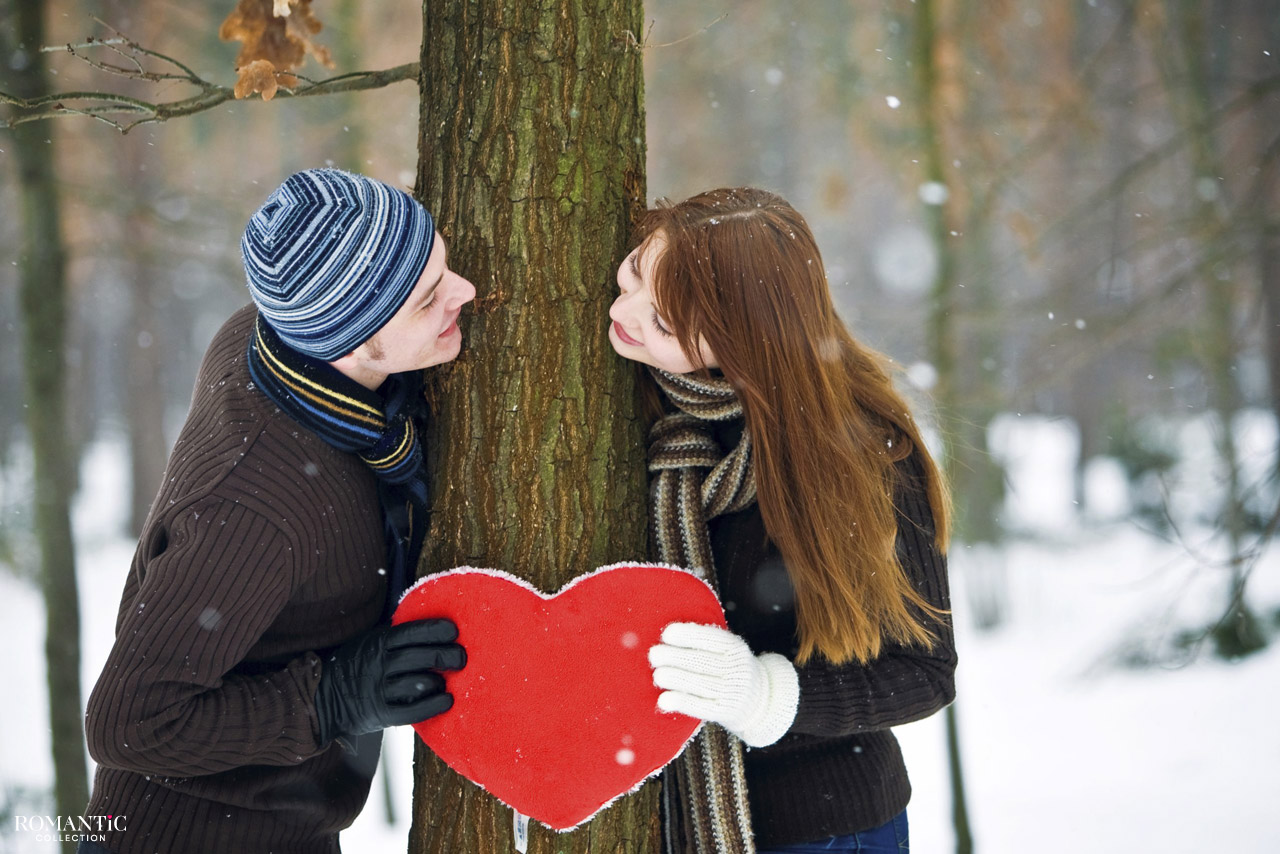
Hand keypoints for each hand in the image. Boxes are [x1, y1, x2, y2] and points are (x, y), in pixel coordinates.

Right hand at [314, 619, 465, 744]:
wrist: (324, 697)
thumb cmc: (357, 665)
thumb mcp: (371, 641)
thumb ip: (397, 636)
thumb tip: (434, 626)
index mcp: (380, 642)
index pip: (414, 632)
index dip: (438, 630)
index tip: (454, 632)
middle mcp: (380, 663)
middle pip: (423, 657)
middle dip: (448, 656)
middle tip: (460, 658)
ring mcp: (380, 688)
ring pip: (420, 682)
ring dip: (439, 682)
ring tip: (444, 682)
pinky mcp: (381, 713)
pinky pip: (414, 710)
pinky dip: (434, 705)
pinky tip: (447, 700)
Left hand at [648, 622, 798, 747]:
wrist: (758, 700)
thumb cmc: (730, 668)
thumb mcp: (727, 649)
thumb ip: (704, 642)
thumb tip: (666, 634)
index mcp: (735, 648)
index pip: (710, 638)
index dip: (687, 635)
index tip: (666, 634)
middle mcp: (736, 669)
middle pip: (702, 661)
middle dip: (675, 656)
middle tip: (654, 655)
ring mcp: (731, 691)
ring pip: (699, 683)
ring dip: (675, 678)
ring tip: (658, 674)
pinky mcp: (724, 711)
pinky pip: (700, 707)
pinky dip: (681, 702)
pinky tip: (663, 700)